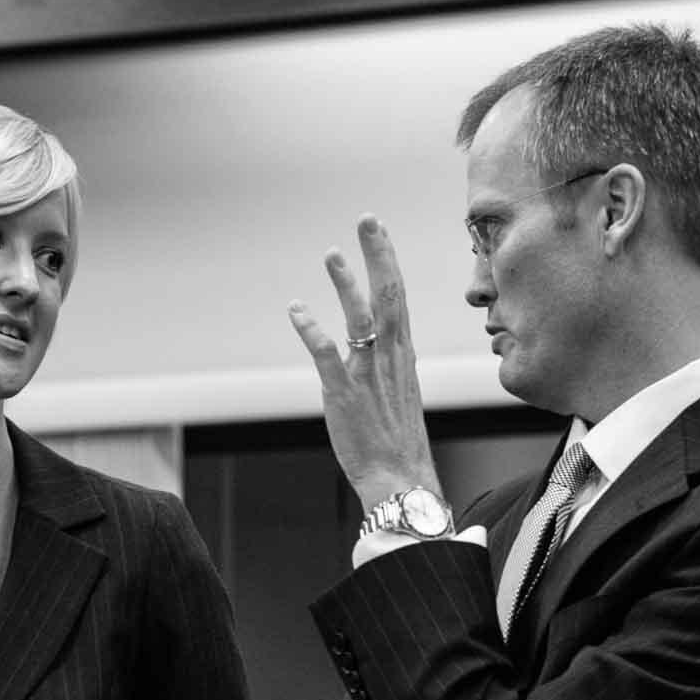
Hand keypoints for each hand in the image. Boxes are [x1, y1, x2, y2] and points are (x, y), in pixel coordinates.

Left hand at [289, 216, 441, 510]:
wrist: (401, 480)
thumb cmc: (398, 443)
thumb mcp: (397, 394)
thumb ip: (384, 366)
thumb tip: (368, 348)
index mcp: (403, 357)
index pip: (398, 298)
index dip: (388, 261)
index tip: (379, 232)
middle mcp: (390, 359)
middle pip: (388, 296)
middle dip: (378, 255)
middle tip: (367, 220)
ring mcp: (368, 376)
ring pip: (360, 319)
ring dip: (346, 284)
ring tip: (331, 254)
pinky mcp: (345, 395)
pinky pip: (328, 355)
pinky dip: (312, 330)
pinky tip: (297, 310)